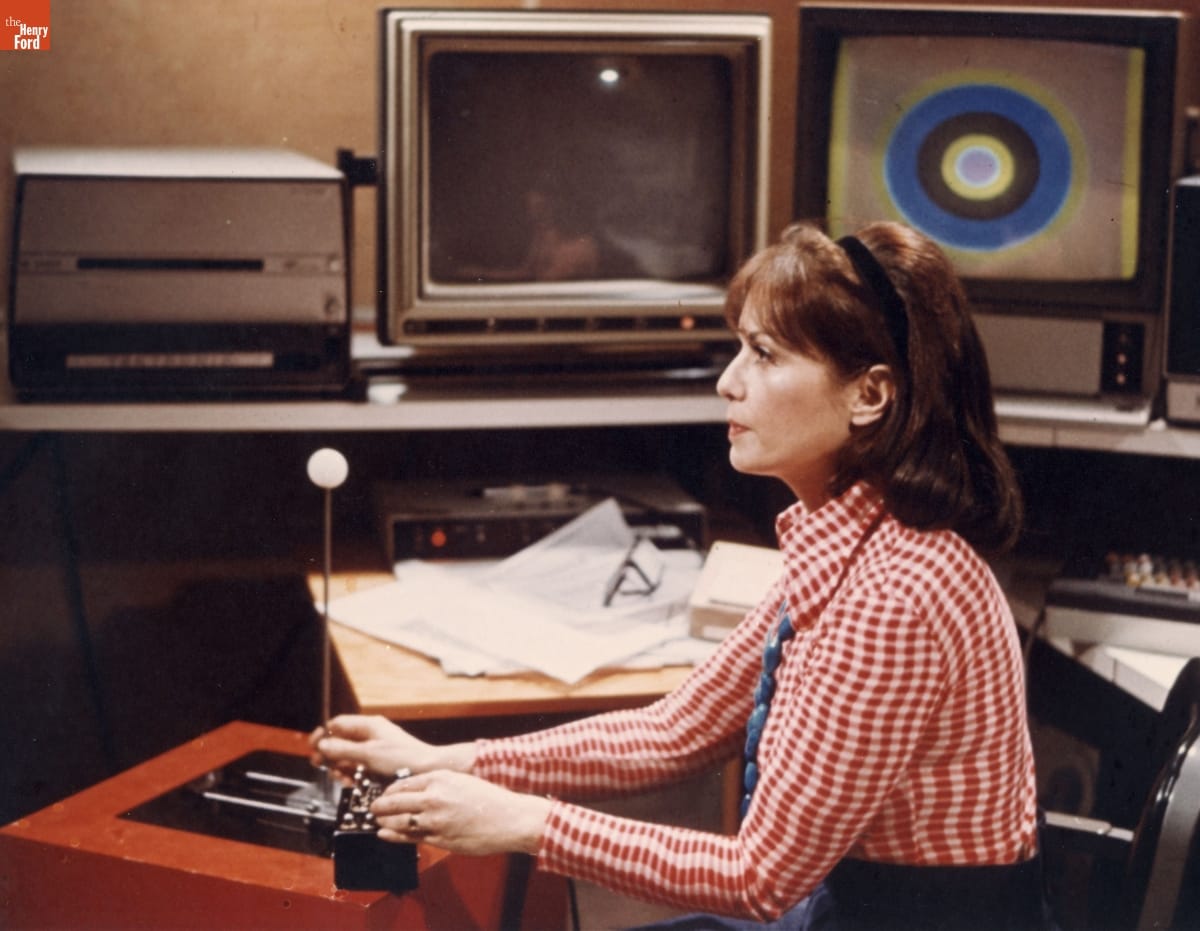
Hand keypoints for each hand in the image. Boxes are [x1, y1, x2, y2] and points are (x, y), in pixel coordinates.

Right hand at [308, 714, 471, 781]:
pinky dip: (351, 773)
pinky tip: (350, 781)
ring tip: (339, 775)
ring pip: (347, 755)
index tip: (312, 746)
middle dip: (329, 753)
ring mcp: (374, 748)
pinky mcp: (378, 763)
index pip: (338, 724)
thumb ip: (344, 749)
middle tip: (320, 764)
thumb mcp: (368, 754)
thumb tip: (322, 744)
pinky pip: (358, 766)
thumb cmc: (403, 759)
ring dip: (340, 765)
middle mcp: (370, 734)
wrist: (427, 770)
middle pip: (340, 740)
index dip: (323, 734)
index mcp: (369, 725)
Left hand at [371, 770, 551, 856]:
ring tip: (377, 821)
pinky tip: (384, 833)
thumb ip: (438, 784)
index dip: (388, 790)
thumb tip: (416, 791)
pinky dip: (393, 835)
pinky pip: (409, 837)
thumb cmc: (490, 799)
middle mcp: (433, 797)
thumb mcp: (461, 781)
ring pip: (398, 821)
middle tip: (373, 808)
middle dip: (379, 806)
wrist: (510, 818)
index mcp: (439, 778)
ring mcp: (434, 819)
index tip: (384, 794)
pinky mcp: (438, 838)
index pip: (402, 783)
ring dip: (384, 821)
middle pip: (395, 801)